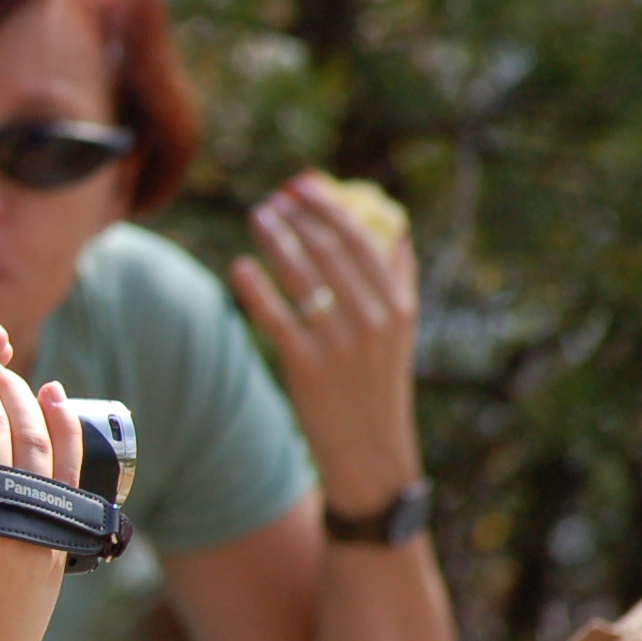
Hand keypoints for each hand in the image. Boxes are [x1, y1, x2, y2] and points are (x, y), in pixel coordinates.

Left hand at [229, 173, 423, 516]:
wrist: (372, 456)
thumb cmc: (379, 389)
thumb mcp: (402, 335)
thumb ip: (399, 282)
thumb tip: (397, 230)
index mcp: (398, 306)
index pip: (362, 240)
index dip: (330, 207)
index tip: (304, 184)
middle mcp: (373, 320)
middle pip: (330, 251)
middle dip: (299, 217)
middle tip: (273, 197)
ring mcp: (340, 344)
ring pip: (302, 277)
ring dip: (276, 240)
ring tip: (257, 217)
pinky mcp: (306, 367)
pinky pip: (275, 317)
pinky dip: (255, 287)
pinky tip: (239, 266)